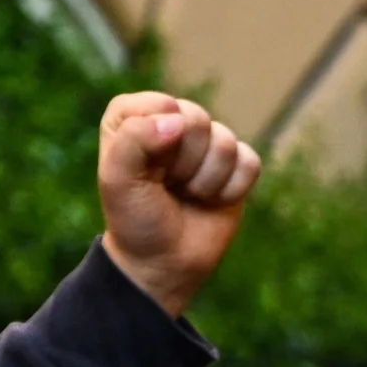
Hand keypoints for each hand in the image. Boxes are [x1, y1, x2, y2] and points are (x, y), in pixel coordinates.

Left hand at [95, 92, 261, 318]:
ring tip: (188, 195)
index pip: (159, 104)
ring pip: (225, 142)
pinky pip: (249, 162)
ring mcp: (207, 144)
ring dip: (206, 180)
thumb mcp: (117, 179)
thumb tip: (178, 121)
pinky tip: (212, 200)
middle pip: (197, 119)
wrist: (165, 262)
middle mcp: (171, 123)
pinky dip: (231, 189)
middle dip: (184, 162)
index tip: (146, 169)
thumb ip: (134, 139)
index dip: (156, 139)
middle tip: (168, 184)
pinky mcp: (236, 166)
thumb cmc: (135, 219)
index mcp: (133, 117)